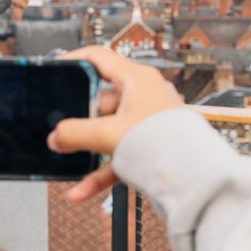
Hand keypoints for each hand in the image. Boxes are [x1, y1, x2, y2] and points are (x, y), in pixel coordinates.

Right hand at [48, 47, 182, 201]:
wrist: (198, 177)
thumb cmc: (164, 143)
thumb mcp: (109, 134)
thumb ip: (75, 134)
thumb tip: (55, 138)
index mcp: (137, 80)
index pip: (98, 58)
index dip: (72, 61)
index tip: (52, 71)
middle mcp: (144, 97)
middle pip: (100, 100)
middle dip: (77, 116)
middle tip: (55, 125)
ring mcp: (148, 123)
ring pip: (109, 132)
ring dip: (87, 148)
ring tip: (64, 156)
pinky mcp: (151, 148)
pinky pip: (120, 157)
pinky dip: (101, 173)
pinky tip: (79, 192)